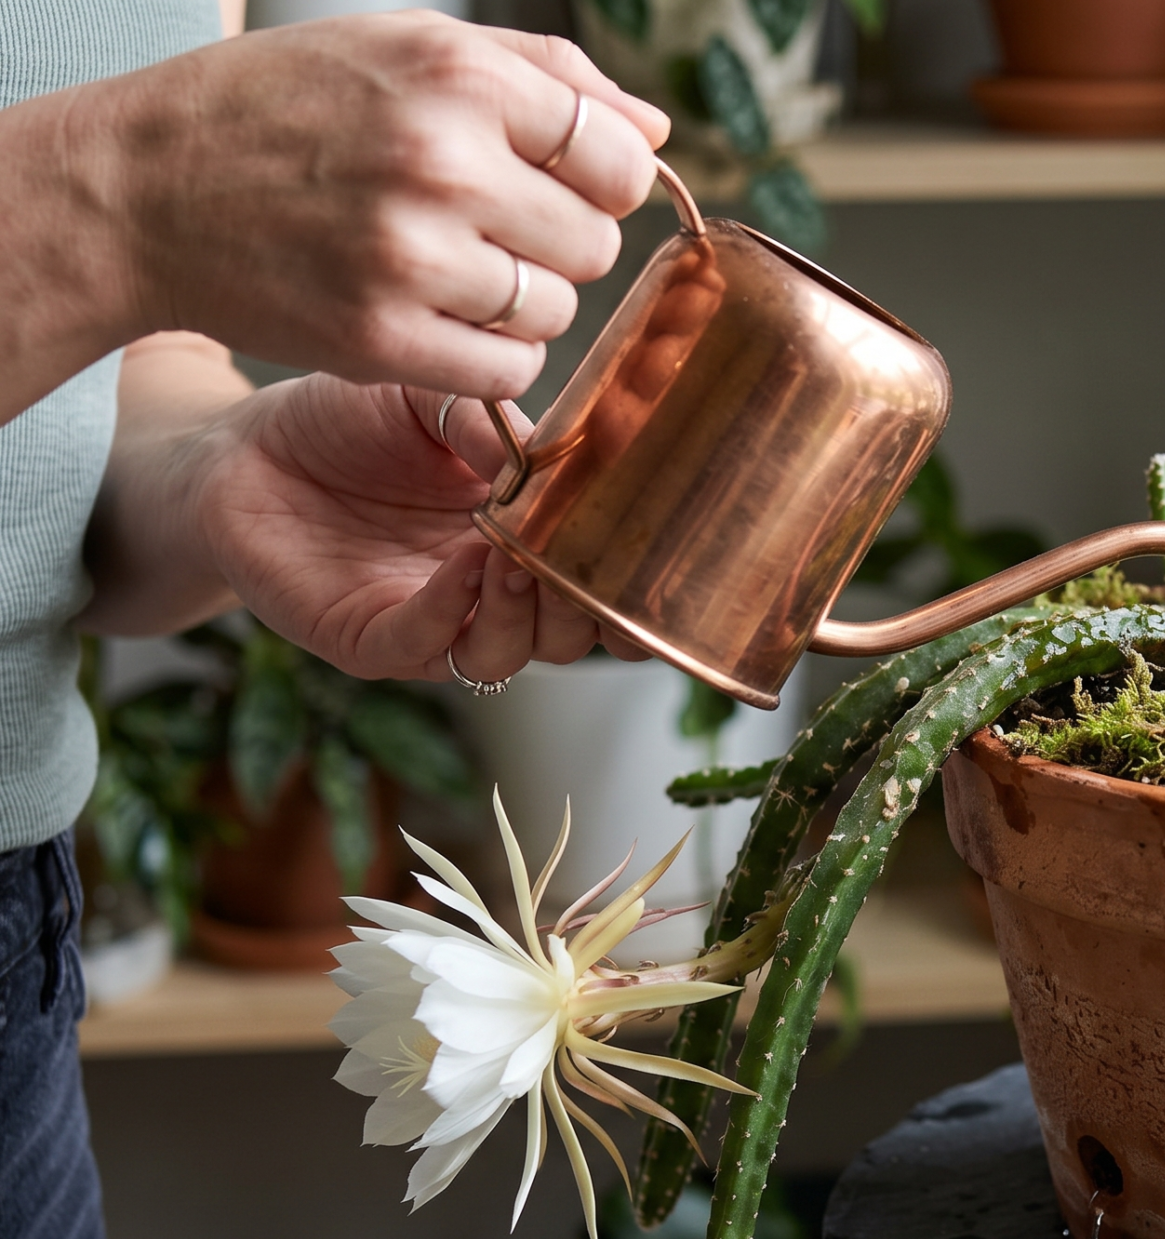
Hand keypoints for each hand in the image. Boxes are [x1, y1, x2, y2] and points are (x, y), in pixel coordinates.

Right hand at [85, 13, 669, 398]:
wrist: (143, 186)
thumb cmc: (285, 109)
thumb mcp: (405, 47)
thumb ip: (545, 76)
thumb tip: (652, 130)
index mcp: (457, 78)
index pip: (618, 155)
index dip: (602, 179)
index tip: (558, 182)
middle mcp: (441, 163)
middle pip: (596, 242)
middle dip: (557, 242)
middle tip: (486, 228)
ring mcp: (410, 256)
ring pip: (556, 311)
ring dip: (521, 303)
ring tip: (447, 268)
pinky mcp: (380, 336)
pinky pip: (507, 371)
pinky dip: (488, 357)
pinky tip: (437, 319)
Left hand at [186, 375, 647, 682]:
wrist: (242, 445)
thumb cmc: (344, 420)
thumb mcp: (433, 402)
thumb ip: (495, 426)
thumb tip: (556, 457)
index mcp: (525, 543)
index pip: (601, 590)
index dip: (637, 592)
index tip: (668, 554)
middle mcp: (489, 596)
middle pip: (571, 637)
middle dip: (590, 606)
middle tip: (588, 554)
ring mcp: (430, 623)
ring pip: (506, 656)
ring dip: (527, 615)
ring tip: (521, 555)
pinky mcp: (366, 641)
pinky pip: (427, 646)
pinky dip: (456, 610)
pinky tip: (467, 560)